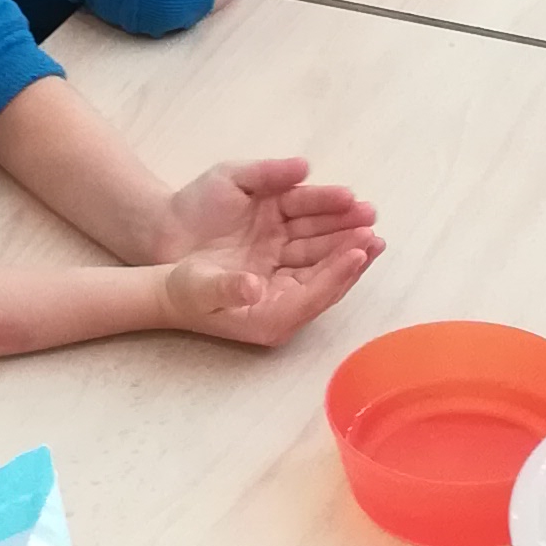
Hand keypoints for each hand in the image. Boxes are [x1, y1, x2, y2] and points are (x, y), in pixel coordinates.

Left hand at [146, 156, 382, 273]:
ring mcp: (276, 259)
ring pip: (316, 257)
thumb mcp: (231, 177)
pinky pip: (301, 281)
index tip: (354, 202)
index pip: (309, 204)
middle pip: (321, 233)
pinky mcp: (268, 285)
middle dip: (348, 231)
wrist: (162, 235)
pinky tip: (345, 270)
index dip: (331, 204)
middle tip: (372, 227)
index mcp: (277, 204)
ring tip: (369, 247)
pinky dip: (325, 276)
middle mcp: (282, 233)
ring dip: (344, 253)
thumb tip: (305, 167)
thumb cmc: (196, 203)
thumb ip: (268, 172)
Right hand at [163, 231, 378, 346]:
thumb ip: (226, 288)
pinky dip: (333, 242)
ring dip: (348, 246)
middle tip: (375, 234)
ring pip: (325, 267)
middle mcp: (285, 308)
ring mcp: (287, 290)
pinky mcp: (284, 273)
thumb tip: (252, 287)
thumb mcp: (198, 287)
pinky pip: (316, 259)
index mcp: (270, 319)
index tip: (359, 250)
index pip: (314, 295)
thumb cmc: (183, 291)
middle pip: (328, 282)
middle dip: (353, 257)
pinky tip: (349, 226)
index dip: (338, 272)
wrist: (170, 288)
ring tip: (371, 226)